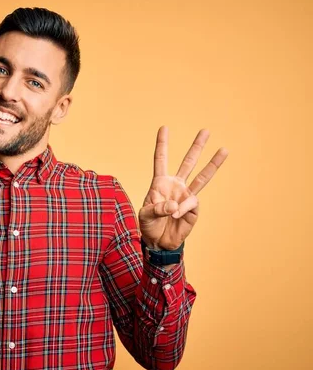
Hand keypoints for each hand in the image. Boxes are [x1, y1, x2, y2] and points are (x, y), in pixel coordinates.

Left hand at [138, 126, 227, 249]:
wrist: (159, 242)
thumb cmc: (149, 225)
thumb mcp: (145, 215)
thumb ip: (158, 209)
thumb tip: (175, 205)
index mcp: (160, 183)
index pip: (161, 160)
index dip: (163, 144)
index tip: (164, 128)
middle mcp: (176, 185)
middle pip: (188, 162)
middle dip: (197, 147)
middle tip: (206, 130)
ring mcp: (186, 196)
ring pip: (202, 177)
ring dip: (213, 164)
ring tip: (224, 150)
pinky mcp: (193, 208)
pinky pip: (190, 203)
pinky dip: (182, 209)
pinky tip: (176, 216)